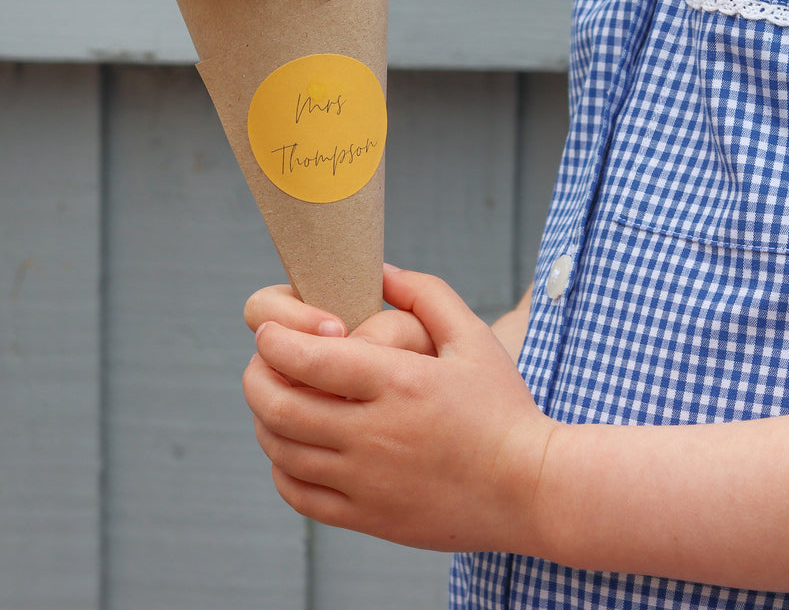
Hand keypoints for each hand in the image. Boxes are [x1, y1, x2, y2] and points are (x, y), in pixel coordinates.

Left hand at [242, 268, 554, 552]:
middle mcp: (374, 433)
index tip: (271, 331)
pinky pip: (299, 494)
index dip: (274, 339)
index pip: (306, 358)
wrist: (531, 489)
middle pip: (278, 404)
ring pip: (281, 451)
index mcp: (398, 383)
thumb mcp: (473, 336)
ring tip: (279, 397)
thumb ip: (425, 294)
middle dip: (257, 375)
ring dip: (267, 418)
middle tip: (264, 360)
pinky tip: (295, 448)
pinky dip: (281, 467)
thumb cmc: (504, 408)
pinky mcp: (368, 517)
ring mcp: (366, 481)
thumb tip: (381, 272)